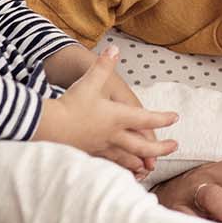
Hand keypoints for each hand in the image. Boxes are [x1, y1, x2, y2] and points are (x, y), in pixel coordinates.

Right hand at [33, 48, 178, 168]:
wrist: (46, 127)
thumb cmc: (69, 104)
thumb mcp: (89, 82)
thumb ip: (103, 65)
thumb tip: (114, 48)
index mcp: (117, 117)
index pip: (146, 119)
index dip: (163, 118)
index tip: (175, 118)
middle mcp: (113, 135)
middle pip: (143, 146)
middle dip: (161, 148)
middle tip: (174, 146)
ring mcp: (102, 148)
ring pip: (128, 159)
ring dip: (142, 161)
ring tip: (151, 165)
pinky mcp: (90, 156)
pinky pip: (111, 166)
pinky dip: (122, 169)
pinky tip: (124, 173)